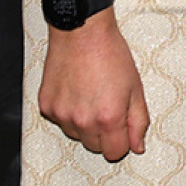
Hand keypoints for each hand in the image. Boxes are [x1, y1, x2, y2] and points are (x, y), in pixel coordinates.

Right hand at [39, 11, 148, 161]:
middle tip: (107, 105)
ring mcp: (62, 115)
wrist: (82, 32)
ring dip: (84, 123)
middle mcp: (83, 121)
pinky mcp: (47, 106)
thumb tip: (137, 146)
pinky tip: (75, 91)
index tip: (122, 127)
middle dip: (104, 133)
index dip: (122, 141)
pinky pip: (60, 120)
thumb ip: (138, 121)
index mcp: (108, 118)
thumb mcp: (135, 87)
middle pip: (95, 147)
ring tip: (90, 95)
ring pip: (76, 135)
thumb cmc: (110, 54)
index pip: (114, 153)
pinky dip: (68, 112)